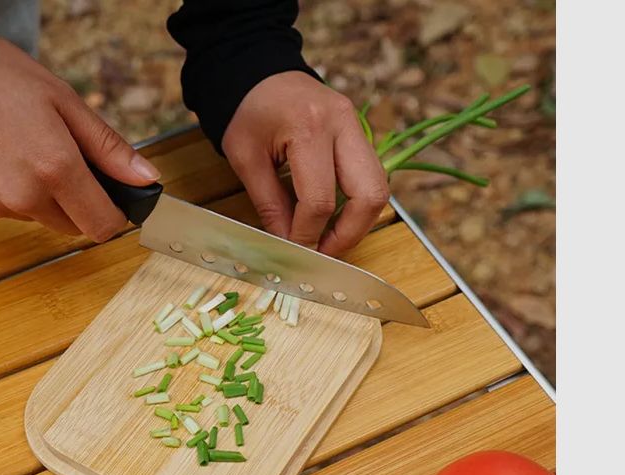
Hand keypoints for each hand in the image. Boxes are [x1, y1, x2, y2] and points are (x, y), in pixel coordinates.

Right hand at [0, 38, 159, 240]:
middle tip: (61, 159)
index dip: (114, 213)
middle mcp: (25, 198)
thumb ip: (109, 148)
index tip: (111, 197)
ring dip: (41, 196)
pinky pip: (5, 210)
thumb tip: (145, 178)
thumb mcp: (65, 102)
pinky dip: (8, 192)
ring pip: (38, 218)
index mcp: (56, 170)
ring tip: (21, 150)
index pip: (103, 226)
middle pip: (72, 226)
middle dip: (77, 202)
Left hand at [221, 71, 388, 256]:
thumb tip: (288, 246)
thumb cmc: (246, 111)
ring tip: (328, 239)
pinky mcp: (360, 132)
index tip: (296, 254)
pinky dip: (355, 203)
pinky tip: (332, 216)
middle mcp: (344, 124)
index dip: (308, 236)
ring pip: (378, 188)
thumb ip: (270, 206)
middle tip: (323, 253)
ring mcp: (357, 126)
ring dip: (357, 222)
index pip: (320, 201)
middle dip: (348, 234)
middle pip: (369, 195)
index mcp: (310, 128)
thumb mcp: (246, 160)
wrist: (257, 71)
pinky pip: (370, 177)